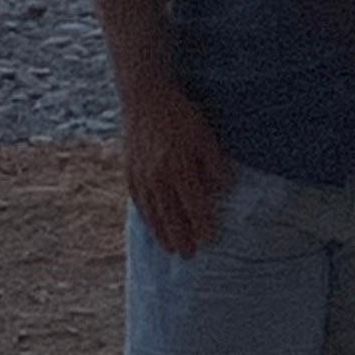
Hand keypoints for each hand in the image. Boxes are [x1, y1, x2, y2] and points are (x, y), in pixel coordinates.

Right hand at [123, 83, 235, 257]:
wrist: (145, 98)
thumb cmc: (180, 115)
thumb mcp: (205, 135)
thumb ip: (214, 163)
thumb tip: (224, 188)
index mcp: (179, 168)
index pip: (194, 206)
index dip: (202, 224)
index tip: (210, 240)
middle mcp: (158, 178)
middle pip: (171, 216)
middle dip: (181, 238)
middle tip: (189, 256)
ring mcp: (141, 177)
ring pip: (153, 213)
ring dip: (162, 234)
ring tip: (171, 249)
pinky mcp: (130, 173)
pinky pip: (139, 203)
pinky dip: (146, 218)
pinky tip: (152, 226)